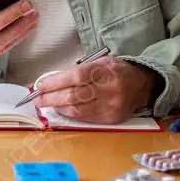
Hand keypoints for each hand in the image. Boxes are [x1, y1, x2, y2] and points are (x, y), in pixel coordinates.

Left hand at [32, 57, 156, 123]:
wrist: (141, 85)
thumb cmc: (116, 71)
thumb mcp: (100, 62)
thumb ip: (78, 70)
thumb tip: (52, 82)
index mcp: (106, 70)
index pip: (76, 77)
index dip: (55, 82)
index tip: (41, 85)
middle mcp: (110, 89)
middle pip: (74, 96)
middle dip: (51, 98)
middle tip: (38, 99)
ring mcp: (111, 106)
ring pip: (77, 110)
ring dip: (58, 108)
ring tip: (47, 104)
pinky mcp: (111, 119)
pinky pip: (85, 119)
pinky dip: (70, 114)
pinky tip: (63, 110)